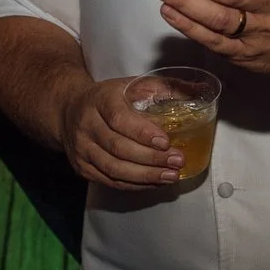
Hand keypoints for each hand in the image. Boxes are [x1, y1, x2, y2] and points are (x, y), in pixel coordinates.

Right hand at [60, 75, 185, 188]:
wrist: (68, 110)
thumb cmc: (108, 98)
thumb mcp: (132, 84)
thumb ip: (165, 87)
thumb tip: (201, 90)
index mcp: (99, 101)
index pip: (119, 119)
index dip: (142, 133)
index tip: (166, 141)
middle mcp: (86, 125)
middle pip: (118, 148)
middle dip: (151, 158)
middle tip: (177, 161)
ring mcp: (82, 149)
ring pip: (114, 169)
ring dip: (145, 176)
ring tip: (171, 175)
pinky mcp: (83, 168)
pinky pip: (110, 181)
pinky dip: (135, 185)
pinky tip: (155, 182)